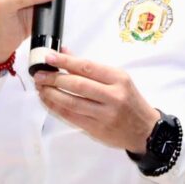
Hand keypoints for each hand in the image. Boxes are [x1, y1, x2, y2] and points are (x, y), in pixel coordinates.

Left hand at [29, 48, 157, 153]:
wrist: (145, 130)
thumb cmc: (130, 101)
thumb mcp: (118, 79)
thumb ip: (91, 67)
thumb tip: (65, 53)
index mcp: (118, 79)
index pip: (87, 67)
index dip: (65, 62)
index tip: (49, 58)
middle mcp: (113, 96)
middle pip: (77, 85)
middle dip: (54, 79)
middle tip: (39, 75)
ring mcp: (105, 114)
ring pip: (72, 102)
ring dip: (52, 94)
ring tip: (41, 88)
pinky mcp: (97, 129)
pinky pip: (72, 117)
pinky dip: (57, 108)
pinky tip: (49, 101)